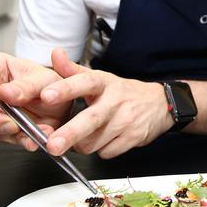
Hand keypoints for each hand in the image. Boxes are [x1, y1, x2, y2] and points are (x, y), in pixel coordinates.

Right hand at [0, 52, 67, 149]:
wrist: (65, 104)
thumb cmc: (53, 84)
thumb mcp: (45, 79)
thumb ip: (26, 86)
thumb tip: (5, 92)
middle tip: (10, 123)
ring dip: (4, 131)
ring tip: (23, 131)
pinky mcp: (1, 129)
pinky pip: (4, 137)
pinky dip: (17, 140)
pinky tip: (30, 141)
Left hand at [42, 50, 173, 158]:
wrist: (160, 104)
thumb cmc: (124, 92)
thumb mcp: (101, 78)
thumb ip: (73, 70)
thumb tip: (55, 53)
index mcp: (104, 83)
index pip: (84, 82)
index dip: (65, 89)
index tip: (46, 95)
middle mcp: (115, 101)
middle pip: (90, 119)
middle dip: (70, 133)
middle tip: (52, 145)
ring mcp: (126, 121)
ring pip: (93, 142)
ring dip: (81, 144)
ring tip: (85, 135)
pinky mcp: (133, 138)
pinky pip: (105, 152)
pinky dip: (99, 150)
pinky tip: (105, 139)